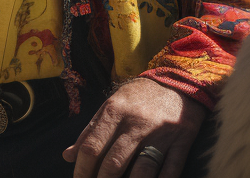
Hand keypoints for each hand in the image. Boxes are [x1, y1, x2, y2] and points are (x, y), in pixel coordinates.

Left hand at [63, 77, 206, 177]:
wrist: (178, 81)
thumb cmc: (139, 97)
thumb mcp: (112, 105)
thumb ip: (91, 130)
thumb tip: (68, 156)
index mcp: (115, 111)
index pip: (92, 146)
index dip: (82, 170)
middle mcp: (136, 123)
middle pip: (114, 163)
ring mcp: (160, 134)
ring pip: (142, 171)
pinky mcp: (181, 142)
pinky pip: (170, 171)